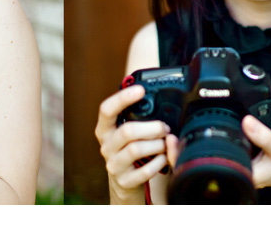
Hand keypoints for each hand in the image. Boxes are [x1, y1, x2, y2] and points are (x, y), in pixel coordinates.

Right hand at [95, 85, 176, 201]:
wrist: (124, 182)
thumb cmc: (129, 148)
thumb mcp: (126, 130)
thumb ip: (133, 112)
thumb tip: (143, 88)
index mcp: (104, 128)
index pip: (106, 110)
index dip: (122, 98)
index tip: (141, 90)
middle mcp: (106, 146)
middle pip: (127, 131)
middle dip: (152, 127)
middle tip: (165, 127)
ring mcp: (114, 165)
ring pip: (136, 149)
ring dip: (157, 144)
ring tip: (166, 142)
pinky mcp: (125, 181)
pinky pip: (145, 170)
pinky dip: (159, 162)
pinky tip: (164, 157)